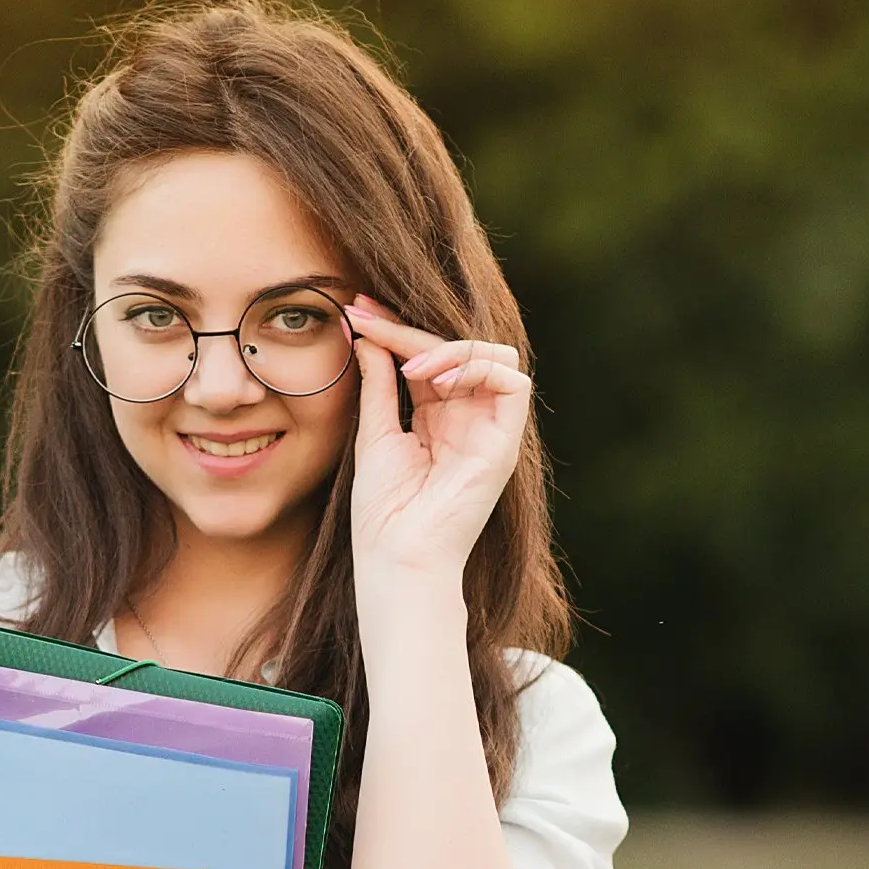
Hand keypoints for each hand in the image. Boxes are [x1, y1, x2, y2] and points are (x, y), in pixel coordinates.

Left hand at [342, 294, 531, 576]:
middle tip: (366, 317)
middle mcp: (467, 418)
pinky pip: (514, 384)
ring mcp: (489, 429)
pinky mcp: (505, 444)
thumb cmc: (383, 511)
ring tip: (409, 364)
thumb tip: (365, 335)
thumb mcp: (374, 434)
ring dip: (449, 348)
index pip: (424, 357)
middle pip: (456, 348)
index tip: (354, 311)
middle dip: (410, 328)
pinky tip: (437, 381)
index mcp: (436, 417)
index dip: (392, 330)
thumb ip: (377, 384)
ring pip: (492, 355)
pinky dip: (478, 370)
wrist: (396, 557)